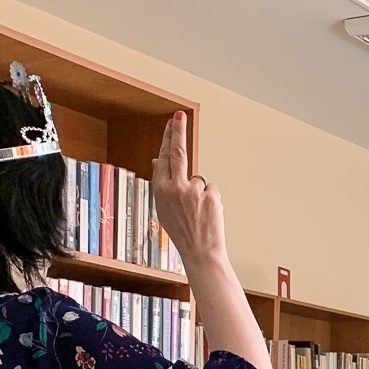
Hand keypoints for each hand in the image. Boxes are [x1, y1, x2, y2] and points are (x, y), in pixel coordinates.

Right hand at [151, 112, 224, 265]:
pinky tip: (207, 213)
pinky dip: (211, 199)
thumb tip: (158, 160)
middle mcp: (175, 189)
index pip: (164, 157)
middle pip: (178, 153)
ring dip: (199, 191)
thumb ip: (163, 184)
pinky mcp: (210, 196)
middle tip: (179, 116)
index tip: (172, 123)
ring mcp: (193, 192)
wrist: (200, 251)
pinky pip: (211, 189)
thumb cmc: (181, 231)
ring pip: (199, 178)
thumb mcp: (164, 208)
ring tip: (198, 211)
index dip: (168, 139)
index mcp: (160, 191)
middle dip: (178, 132)